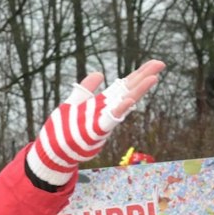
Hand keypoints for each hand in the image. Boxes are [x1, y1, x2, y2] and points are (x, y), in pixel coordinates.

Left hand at [24, 59, 166, 184]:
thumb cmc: (63, 131)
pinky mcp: (94, 131)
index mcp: (102, 104)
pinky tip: (129, 101)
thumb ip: (86, 89)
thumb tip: (99, 74)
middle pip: (128, 90)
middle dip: (144, 77)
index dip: (137, 74)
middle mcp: (106, 111)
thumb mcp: (73, 104)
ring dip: (138, 91)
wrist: (52, 152)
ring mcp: (102, 120)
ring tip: (153, 78)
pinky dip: (119, 110)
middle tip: (161, 63)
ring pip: (123, 103)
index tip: (153, 63)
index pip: (123, 85)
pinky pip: (110, 119)